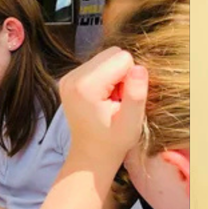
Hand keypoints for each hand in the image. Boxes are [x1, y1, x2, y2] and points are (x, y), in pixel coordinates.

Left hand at [58, 47, 148, 167]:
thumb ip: (136, 94)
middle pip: (112, 54)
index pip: (123, 58)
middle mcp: (72, 76)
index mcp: (85, 86)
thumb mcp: (131, 123)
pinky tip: (102, 99)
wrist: (90, 155)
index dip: (130, 79)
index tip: (122, 101)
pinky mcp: (69, 78)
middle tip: (117, 101)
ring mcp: (68, 76)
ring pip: (106, 57)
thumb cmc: (112, 142)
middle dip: (122, 75)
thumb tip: (139, 68)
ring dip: (115, 77)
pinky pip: (98, 64)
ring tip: (109, 101)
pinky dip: (106, 78)